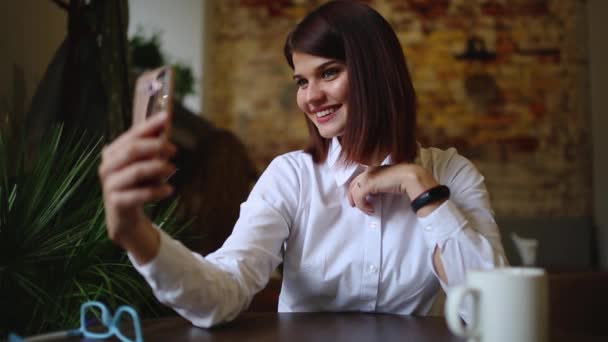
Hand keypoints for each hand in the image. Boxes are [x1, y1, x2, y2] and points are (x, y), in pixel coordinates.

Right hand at [98, 112, 175, 257]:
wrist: (125, 217)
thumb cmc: (136, 185)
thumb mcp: (143, 163)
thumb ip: (151, 144)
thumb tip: (165, 120)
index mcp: (113, 152)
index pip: (132, 135)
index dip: (149, 125)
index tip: (167, 117)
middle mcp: (107, 166)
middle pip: (132, 151)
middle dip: (155, 147)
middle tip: (174, 149)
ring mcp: (110, 185)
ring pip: (136, 171)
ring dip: (158, 168)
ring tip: (172, 169)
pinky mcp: (116, 202)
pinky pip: (139, 194)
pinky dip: (157, 191)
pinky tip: (169, 190)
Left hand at [347, 163, 440, 215]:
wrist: (409, 177)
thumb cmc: (402, 180)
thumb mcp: (386, 182)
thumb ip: (378, 185)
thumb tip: (373, 194)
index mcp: (372, 169)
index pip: (357, 179)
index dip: (355, 190)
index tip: (357, 200)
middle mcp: (368, 171)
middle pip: (352, 185)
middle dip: (352, 197)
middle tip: (354, 206)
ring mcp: (367, 176)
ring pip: (355, 192)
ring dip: (360, 204)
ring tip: (369, 210)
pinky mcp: (369, 183)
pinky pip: (359, 197)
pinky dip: (363, 206)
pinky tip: (371, 209)